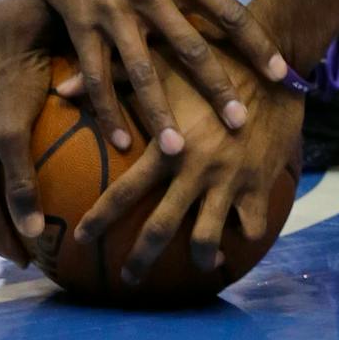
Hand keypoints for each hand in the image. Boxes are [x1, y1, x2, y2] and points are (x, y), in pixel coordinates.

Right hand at [0, 0, 62, 263]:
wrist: (13, 18)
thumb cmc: (14, 74)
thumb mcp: (12, 132)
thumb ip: (19, 183)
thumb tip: (32, 232)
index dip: (2, 235)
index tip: (25, 263)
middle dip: (2, 220)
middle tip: (28, 253)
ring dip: (6, 192)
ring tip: (29, 220)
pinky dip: (13, 162)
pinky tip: (33, 171)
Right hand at [18, 0, 287, 156]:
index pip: (229, 13)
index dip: (257, 45)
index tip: (281, 74)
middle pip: (191, 51)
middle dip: (217, 92)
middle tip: (239, 125)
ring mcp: (113, 13)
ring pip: (141, 73)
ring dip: (160, 113)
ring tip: (178, 150)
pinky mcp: (80, 24)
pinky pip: (95, 75)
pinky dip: (107, 108)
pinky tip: (121, 138)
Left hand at [74, 44, 304, 285]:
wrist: (275, 63)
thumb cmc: (213, 60)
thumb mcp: (162, 63)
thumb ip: (113, 78)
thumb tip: (63, 87)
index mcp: (169, 147)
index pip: (122, 193)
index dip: (98, 221)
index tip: (80, 239)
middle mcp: (196, 170)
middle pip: (160, 229)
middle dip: (140, 261)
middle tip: (128, 279)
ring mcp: (230, 181)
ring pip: (207, 238)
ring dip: (199, 259)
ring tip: (199, 264)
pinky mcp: (261, 184)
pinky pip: (252, 226)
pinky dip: (244, 236)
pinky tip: (239, 235)